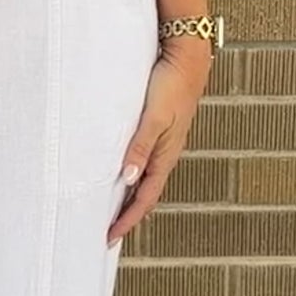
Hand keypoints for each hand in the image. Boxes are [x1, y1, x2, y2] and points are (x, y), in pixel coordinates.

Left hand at [107, 39, 208, 246]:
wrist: (188, 57)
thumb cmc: (171, 85)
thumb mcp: (154, 118)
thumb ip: (140, 147)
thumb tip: (127, 179)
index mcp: (165, 156)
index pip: (144, 198)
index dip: (127, 220)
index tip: (109, 237)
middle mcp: (165, 153)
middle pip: (145, 193)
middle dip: (128, 215)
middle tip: (108, 232)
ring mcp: (163, 142)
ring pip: (144, 178)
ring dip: (128, 196)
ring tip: (111, 210)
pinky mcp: (159, 129)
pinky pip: (143, 161)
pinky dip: (131, 174)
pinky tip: (120, 172)